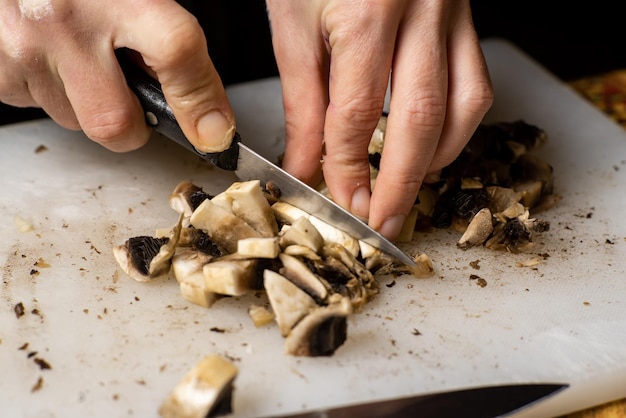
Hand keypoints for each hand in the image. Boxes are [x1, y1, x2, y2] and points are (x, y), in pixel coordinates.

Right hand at [0, 0, 233, 152]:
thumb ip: (165, 36)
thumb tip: (204, 113)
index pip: (176, 51)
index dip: (201, 101)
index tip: (216, 133)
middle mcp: (63, 21)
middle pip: (116, 122)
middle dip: (131, 124)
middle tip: (132, 93)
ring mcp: (23, 47)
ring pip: (75, 121)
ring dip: (88, 104)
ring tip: (82, 56)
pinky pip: (37, 106)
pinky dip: (51, 92)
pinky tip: (52, 56)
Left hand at [266, 0, 492, 239]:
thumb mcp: (294, 25)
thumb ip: (302, 101)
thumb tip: (306, 164)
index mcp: (365, 14)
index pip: (355, 115)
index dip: (346, 168)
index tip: (341, 202)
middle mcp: (419, 14)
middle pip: (418, 120)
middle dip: (400, 183)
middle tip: (386, 223)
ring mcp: (450, 15)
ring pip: (463, 105)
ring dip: (437, 158)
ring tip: (409, 185)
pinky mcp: (465, 19)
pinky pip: (477, 83)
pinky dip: (458, 125)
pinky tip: (433, 142)